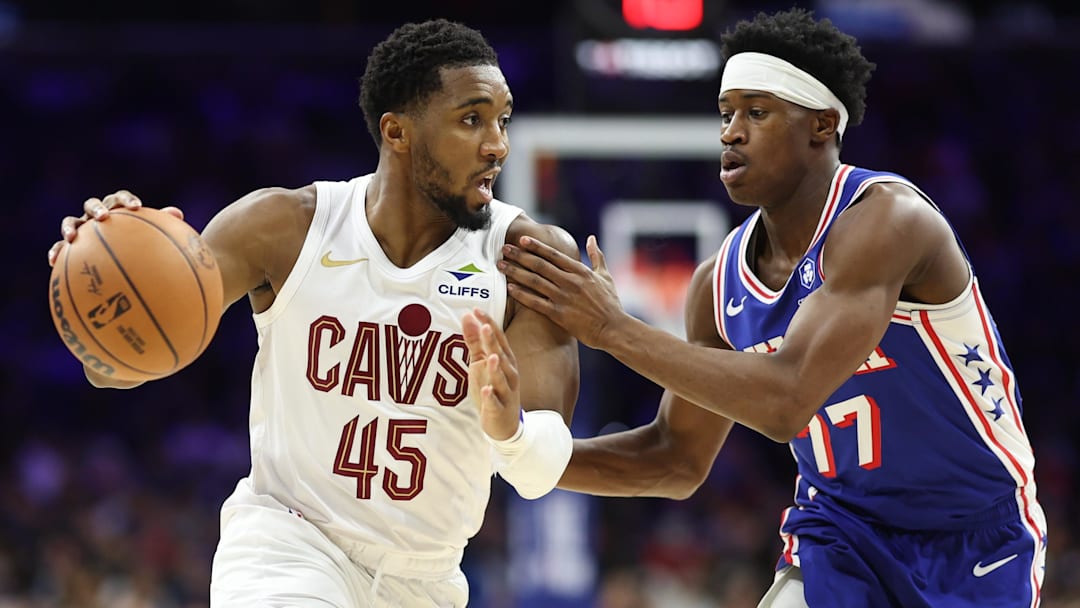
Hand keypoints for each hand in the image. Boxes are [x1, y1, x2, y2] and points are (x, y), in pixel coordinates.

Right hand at [47, 190, 183, 266]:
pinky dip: (55, 251)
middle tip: (104, 217)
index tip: (136, 207)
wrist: (120, 258)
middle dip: (97, 208)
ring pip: (71, 222)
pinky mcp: (70, 246)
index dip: (127, 200)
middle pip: (93, 205)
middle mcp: (97, 217)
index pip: (120, 199)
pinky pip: (60, 247)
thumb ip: (161, 226)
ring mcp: (82, 229)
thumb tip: (178, 213)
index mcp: (117, 211)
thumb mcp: (151, 240)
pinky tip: (52, 261)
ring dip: (69, 226)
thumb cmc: (139, 248)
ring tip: (72, 236)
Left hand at [461, 308, 521, 440]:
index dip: (488, 324)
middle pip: (501, 355)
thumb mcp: (480, 363)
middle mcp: (509, 374)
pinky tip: (486, 390)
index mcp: (505, 360)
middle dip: (493, 341)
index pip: (498, 338)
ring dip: (496, 367)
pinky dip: (491, 396)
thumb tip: (468, 316)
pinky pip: (494, 402)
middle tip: (484, 326)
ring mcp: (505, 392)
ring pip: (502, 378)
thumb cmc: (492, 388)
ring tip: (491, 356)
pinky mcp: (499, 409)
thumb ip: (475, 341)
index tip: (476, 310)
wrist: (505, 424)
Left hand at [499, 234, 622, 348]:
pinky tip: (510, 288)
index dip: (536, 246)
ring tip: (501, 266)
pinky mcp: (559, 314)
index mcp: (580, 271)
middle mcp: (570, 282)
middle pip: (539, 265)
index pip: (554, 255)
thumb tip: (592, 238)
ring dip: (516, 272)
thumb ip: (596, 256)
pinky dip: (522, 294)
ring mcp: (564, 298)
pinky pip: (536, 302)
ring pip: (535, 281)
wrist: (613, 328)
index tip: (521, 240)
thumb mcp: (605, 275)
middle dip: (520, 255)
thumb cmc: (610, 302)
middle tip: (504, 249)